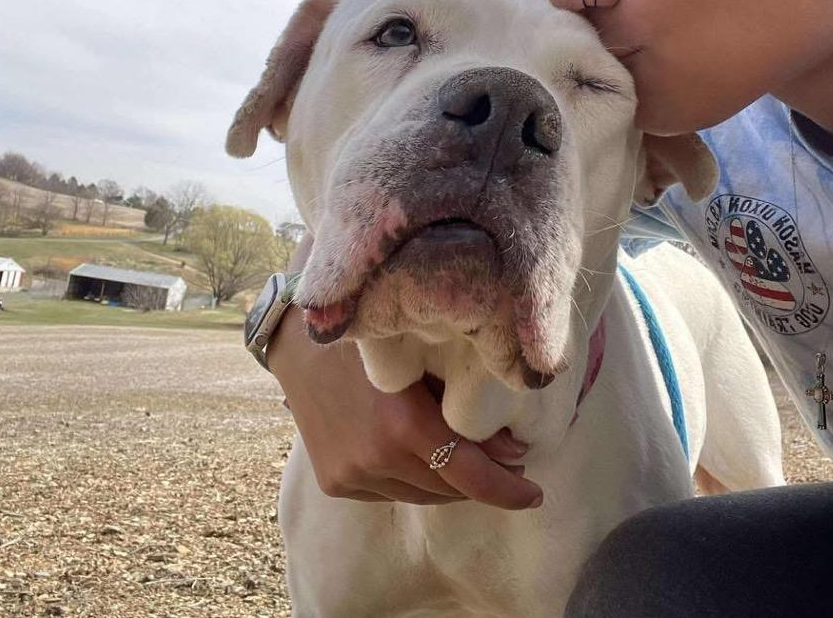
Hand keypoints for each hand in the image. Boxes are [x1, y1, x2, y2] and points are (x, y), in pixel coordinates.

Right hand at [267, 237, 543, 509]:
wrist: (297, 340)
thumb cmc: (370, 337)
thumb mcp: (422, 358)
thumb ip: (461, 402)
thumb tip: (511, 448)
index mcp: (401, 425)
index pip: (468, 476)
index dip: (508, 490)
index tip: (535, 492)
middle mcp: (375, 459)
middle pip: (449, 489)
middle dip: (484, 480)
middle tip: (508, 461)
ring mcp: (352, 475)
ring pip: (421, 494)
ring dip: (449, 482)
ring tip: (468, 457)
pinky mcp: (336, 482)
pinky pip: (391, 492)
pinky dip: (414, 479)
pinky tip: (421, 454)